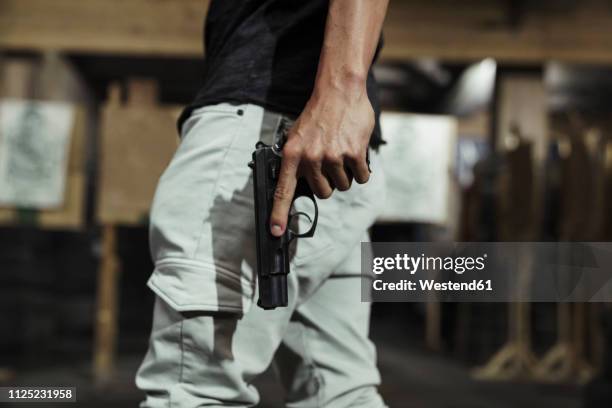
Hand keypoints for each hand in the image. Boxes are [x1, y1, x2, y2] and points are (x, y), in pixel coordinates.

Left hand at [269, 85, 373, 236]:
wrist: (339, 91)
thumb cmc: (318, 114)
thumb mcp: (296, 135)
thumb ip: (295, 159)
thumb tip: (295, 183)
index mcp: (292, 155)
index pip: (283, 190)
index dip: (279, 214)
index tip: (276, 231)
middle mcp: (310, 158)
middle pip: (323, 192)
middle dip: (329, 182)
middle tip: (330, 162)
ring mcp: (332, 157)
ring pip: (342, 186)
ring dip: (345, 174)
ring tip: (342, 152)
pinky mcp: (352, 154)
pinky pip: (360, 177)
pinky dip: (360, 170)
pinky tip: (355, 152)